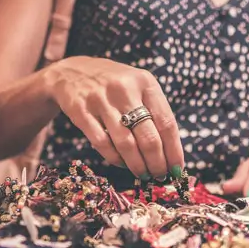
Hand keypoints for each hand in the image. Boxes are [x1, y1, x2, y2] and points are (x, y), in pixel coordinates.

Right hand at [46, 56, 183, 178]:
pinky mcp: (81, 111)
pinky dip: (115, 158)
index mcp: (145, 82)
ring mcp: (101, 100)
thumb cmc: (113, 84)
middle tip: (160, 176)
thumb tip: (170, 152)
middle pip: (148, 137)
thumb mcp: (137, 86)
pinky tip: (122, 163)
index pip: (167, 122)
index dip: (174, 150)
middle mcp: (125, 90)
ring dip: (137, 165)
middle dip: (157, 163)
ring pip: (126, 144)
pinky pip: (102, 143)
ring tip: (143, 174)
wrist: (71, 71)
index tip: (177, 168)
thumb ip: (153, 111)